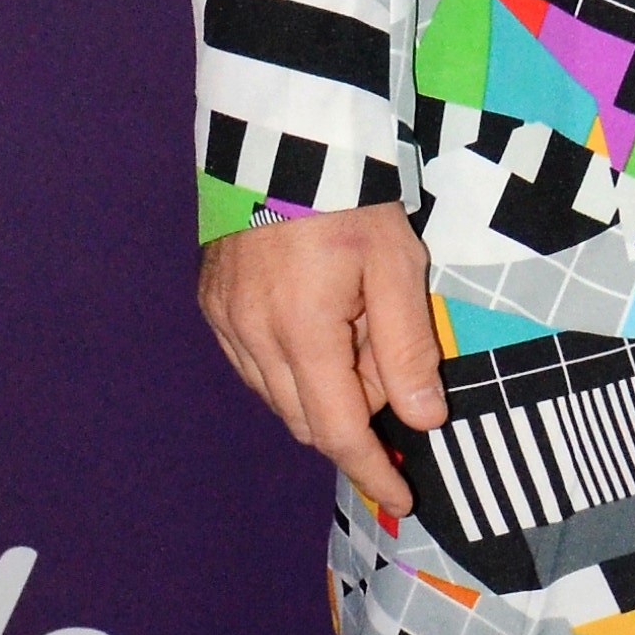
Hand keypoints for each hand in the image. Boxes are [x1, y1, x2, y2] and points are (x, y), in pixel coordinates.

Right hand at [198, 209, 445, 517]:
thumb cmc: (353, 198)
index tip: (402, 498)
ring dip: (321, 390)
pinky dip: (288, 365)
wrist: (287, 136)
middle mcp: (251, 334)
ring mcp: (224, 319)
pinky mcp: (211, 302)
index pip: (338, 431)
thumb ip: (407, 350)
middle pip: (307, 419)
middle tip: (390, 362)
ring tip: (354, 327)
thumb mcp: (399, 269)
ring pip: (277, 396)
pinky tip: (317, 322)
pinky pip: (252, 363)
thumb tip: (423, 420)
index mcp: (302, 331)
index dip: (372, 471)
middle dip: (356, 415)